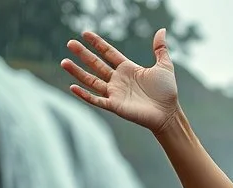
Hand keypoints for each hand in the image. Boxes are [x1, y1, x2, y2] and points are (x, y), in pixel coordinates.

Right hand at [60, 29, 178, 133]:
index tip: (85, 33)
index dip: (97, 43)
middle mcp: (118, 80)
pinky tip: (72, 87)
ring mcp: (115, 93)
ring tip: (64, 62)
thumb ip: (160, 49)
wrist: (168, 113)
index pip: (108, 53)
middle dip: (83, 54)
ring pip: (91, 81)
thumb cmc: (167, 92)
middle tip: (70, 43)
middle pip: (96, 64)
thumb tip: (162, 30)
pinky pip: (96, 100)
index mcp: (127, 69)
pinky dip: (84, 95)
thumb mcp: (164, 66)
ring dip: (77, 72)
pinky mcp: (115, 105)